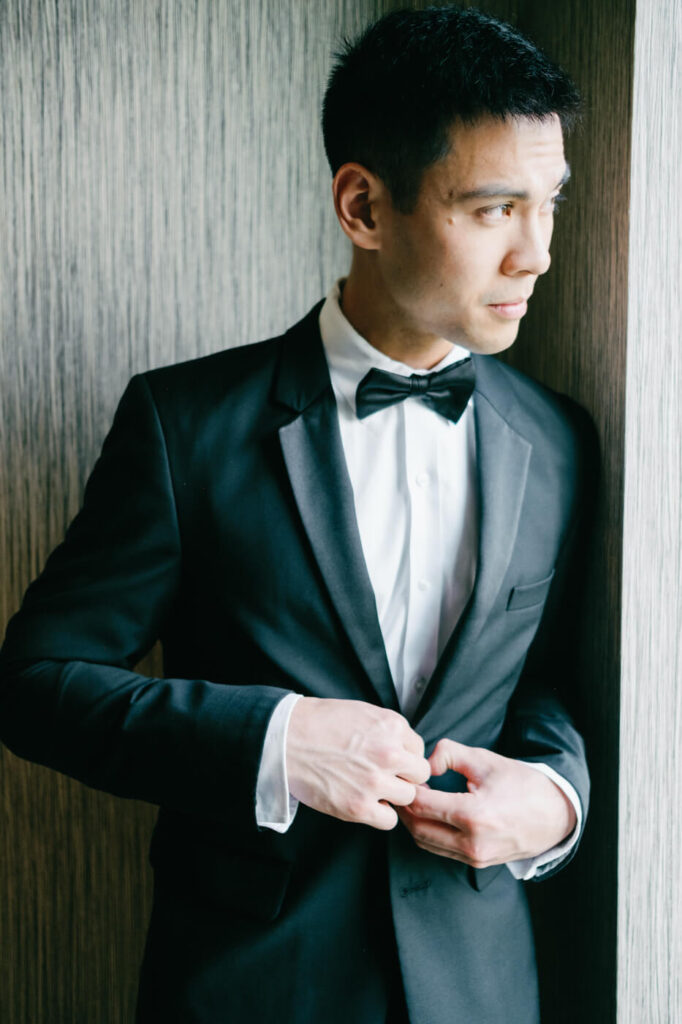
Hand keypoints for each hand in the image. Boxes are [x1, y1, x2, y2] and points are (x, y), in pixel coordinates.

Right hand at [286, 697, 430, 829]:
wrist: (286, 738)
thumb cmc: (319, 723)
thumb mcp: (362, 712)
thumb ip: (388, 730)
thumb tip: (405, 749)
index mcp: (391, 726)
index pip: (418, 749)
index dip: (405, 756)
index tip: (390, 760)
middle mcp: (388, 753)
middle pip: (420, 774)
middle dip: (406, 777)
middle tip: (387, 777)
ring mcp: (374, 781)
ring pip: (408, 797)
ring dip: (393, 796)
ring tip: (372, 789)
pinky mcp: (358, 806)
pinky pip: (389, 820)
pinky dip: (380, 815)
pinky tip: (366, 803)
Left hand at [397, 738, 576, 866]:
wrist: (555, 814)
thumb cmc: (522, 784)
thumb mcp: (485, 760)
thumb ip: (449, 754)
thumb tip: (426, 765)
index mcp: (474, 815)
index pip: (421, 805)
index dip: (408, 789)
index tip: (408, 776)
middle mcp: (472, 842)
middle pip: (417, 827)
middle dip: (405, 807)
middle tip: (405, 788)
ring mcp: (475, 857)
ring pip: (425, 842)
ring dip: (414, 822)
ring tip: (416, 799)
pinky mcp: (477, 863)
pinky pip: (440, 850)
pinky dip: (429, 833)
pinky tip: (431, 814)